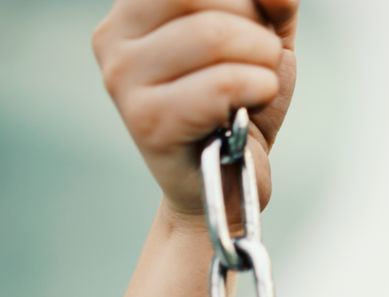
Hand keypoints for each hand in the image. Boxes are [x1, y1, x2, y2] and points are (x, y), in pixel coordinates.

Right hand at [92, 0, 299, 231]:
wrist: (229, 181)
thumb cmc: (242, 106)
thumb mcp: (264, 38)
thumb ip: (269, 3)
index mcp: (136, 7)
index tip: (261, 23)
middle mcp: (115, 36)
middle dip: (253, 27)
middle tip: (260, 63)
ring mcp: (123, 78)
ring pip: (214, 35)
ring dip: (262, 61)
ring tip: (258, 87)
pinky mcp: (146, 120)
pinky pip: (221, 84)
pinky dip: (257, 89)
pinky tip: (252, 106)